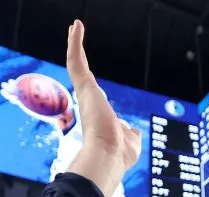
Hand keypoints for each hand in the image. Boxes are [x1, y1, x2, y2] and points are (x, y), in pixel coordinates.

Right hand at [66, 20, 140, 169]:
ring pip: (77, 64)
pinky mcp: (84, 87)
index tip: (86, 74)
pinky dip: (75, 43)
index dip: (90, 83)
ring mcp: (85, 94)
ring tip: (75, 27)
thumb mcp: (130, 140)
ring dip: (75, 44)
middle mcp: (89, 103)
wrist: (109, 156)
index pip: (93, 94)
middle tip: (75, 39)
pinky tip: (76, 26)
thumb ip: (130, 132)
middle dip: (78, 56)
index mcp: (98, 114)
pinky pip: (76, 62)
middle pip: (81, 74)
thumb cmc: (119, 154)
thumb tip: (133, 130)